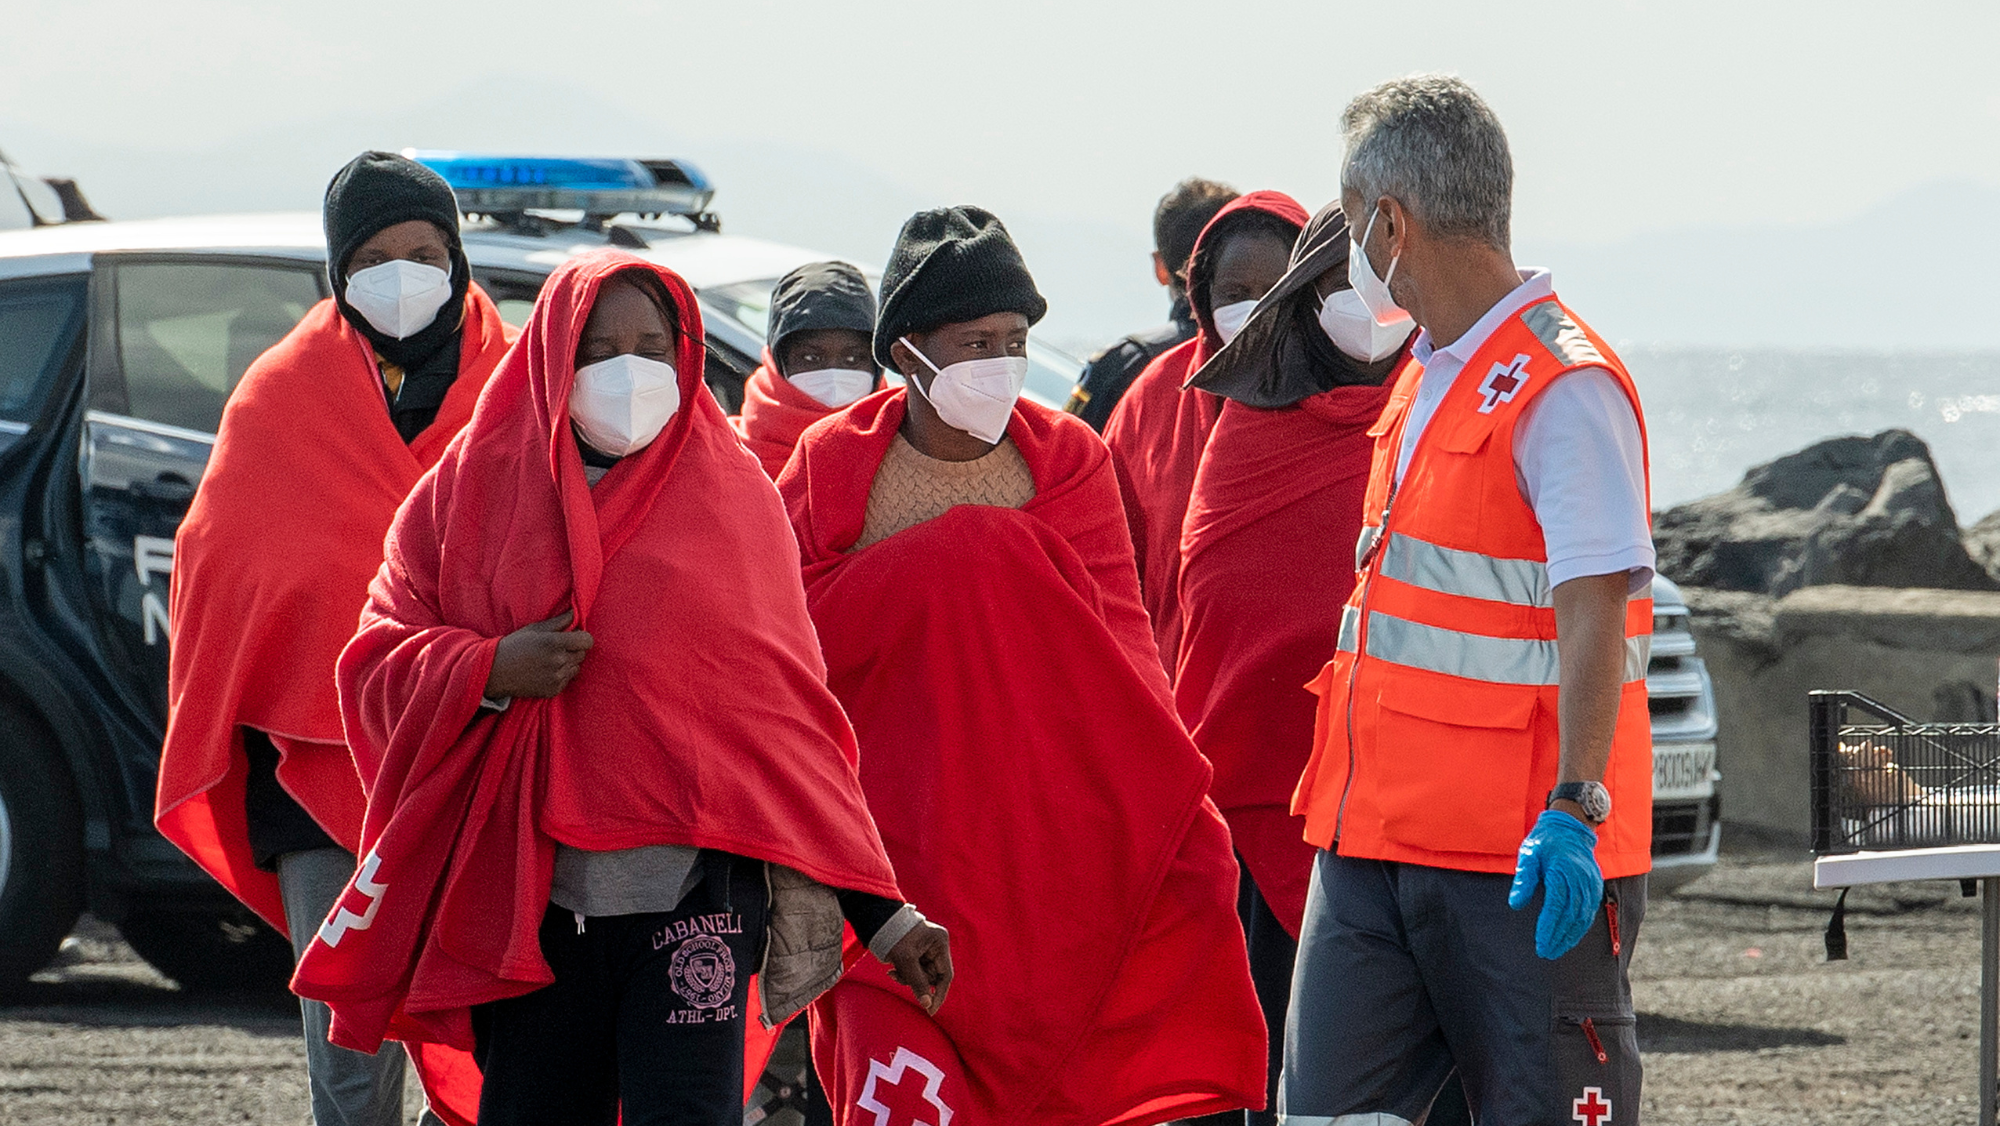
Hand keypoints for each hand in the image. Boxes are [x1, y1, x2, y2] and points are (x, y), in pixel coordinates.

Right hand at [484, 611, 593, 699]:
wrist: (496, 671)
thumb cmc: (515, 645)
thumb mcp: (535, 629)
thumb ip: (559, 622)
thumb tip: (575, 613)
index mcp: (555, 643)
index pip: (587, 641)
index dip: (583, 638)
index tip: (575, 637)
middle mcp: (558, 661)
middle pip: (582, 654)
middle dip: (574, 649)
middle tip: (558, 648)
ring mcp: (556, 677)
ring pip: (576, 668)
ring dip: (568, 663)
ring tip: (550, 659)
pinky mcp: (553, 690)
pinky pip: (567, 680)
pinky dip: (561, 676)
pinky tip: (545, 671)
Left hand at [884, 920, 952, 1014]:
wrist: (876, 920)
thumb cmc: (893, 935)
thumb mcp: (906, 960)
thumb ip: (918, 983)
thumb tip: (927, 1005)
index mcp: (940, 942)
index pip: (946, 975)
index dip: (939, 994)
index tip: (930, 1010)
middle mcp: (936, 946)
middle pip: (933, 977)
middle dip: (917, 982)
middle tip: (900, 978)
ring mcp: (927, 949)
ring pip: (922, 976)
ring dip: (908, 978)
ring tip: (892, 972)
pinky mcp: (916, 953)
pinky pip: (914, 971)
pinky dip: (904, 974)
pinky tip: (891, 971)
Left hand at [1507, 808, 1603, 959]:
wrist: (1570, 827)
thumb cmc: (1545, 842)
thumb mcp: (1529, 855)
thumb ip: (1523, 880)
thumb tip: (1515, 904)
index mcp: (1562, 872)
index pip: (1556, 906)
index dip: (1548, 928)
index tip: (1541, 944)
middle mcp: (1580, 880)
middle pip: (1570, 916)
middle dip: (1558, 937)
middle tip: (1546, 952)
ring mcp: (1590, 884)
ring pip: (1582, 917)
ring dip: (1570, 936)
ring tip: (1557, 950)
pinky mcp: (1594, 886)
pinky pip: (1589, 911)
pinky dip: (1580, 927)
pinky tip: (1570, 937)